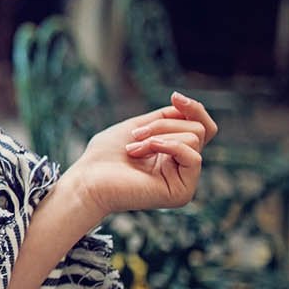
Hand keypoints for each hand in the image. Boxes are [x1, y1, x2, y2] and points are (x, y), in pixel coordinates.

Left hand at [62, 91, 217, 219]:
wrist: (87, 180)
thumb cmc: (104, 155)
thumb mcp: (138, 126)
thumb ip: (165, 119)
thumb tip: (186, 106)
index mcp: (173, 154)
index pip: (201, 127)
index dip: (194, 108)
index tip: (174, 96)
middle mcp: (181, 168)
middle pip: (198, 129)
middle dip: (163, 124)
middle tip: (135, 135)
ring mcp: (183, 181)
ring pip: (194, 138)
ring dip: (158, 135)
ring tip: (132, 149)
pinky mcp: (181, 192)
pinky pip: (193, 157)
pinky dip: (167, 146)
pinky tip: (143, 151)